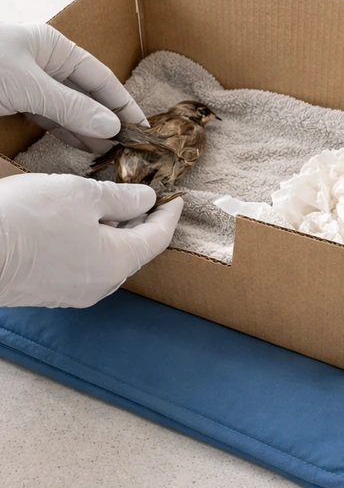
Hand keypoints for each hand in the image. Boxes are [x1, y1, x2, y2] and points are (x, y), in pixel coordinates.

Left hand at [0, 22, 147, 153]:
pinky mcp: (14, 101)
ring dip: (90, 131)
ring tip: (112, 152)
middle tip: (130, 147)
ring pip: (69, 109)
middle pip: (88, 95)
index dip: (124, 105)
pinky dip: (66, 132)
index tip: (144, 129)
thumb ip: (70, 106)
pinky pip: (48, 118)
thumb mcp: (28, 85)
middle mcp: (46, 63)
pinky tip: (84, 146)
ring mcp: (30, 83)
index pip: (102, 78)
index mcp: (54, 47)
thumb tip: (112, 126)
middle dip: (108, 121)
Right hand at [0, 174, 182, 307]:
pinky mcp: (49, 292)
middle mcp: (101, 284)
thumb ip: (121, 198)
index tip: (175, 198)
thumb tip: (146, 199)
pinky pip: (83, 265)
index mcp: (117, 263)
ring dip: (114, 233)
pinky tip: (79, 225)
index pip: (158, 237)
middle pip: (134, 250)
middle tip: (144, 197)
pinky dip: (91, 244)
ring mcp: (73, 292)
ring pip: (108, 259)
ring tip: (111, 206)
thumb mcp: (80, 195)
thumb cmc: (25, 220)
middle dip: (141, 222)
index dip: (169, 214)